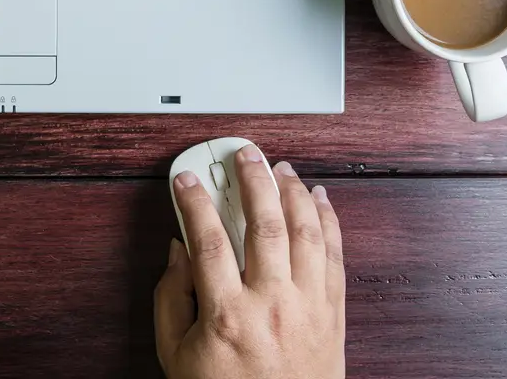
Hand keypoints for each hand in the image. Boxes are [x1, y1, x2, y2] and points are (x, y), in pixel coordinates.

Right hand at [154, 146, 344, 378]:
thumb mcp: (175, 354)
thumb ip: (171, 298)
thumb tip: (179, 252)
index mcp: (227, 315)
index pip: (209, 240)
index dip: (195, 202)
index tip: (187, 179)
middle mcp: (272, 305)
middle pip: (264, 225)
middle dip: (253, 180)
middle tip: (244, 153)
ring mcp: (308, 307)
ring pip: (306, 233)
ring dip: (293, 193)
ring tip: (281, 169)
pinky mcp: (333, 314)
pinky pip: (335, 256)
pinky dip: (329, 222)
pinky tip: (319, 200)